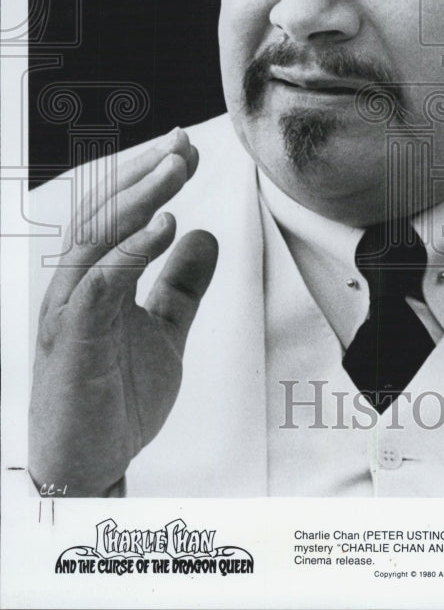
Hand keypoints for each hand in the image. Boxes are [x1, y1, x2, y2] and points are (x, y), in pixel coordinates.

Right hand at [29, 128, 217, 495]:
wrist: (91, 467)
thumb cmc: (116, 397)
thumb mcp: (165, 329)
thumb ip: (181, 285)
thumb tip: (205, 235)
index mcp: (97, 280)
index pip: (118, 216)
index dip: (149, 180)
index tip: (187, 151)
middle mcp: (77, 287)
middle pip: (104, 214)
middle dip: (144, 174)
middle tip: (183, 144)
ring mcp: (70, 311)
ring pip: (97, 238)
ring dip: (138, 199)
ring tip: (176, 169)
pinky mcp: (74, 341)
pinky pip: (99, 284)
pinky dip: (130, 251)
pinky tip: (162, 226)